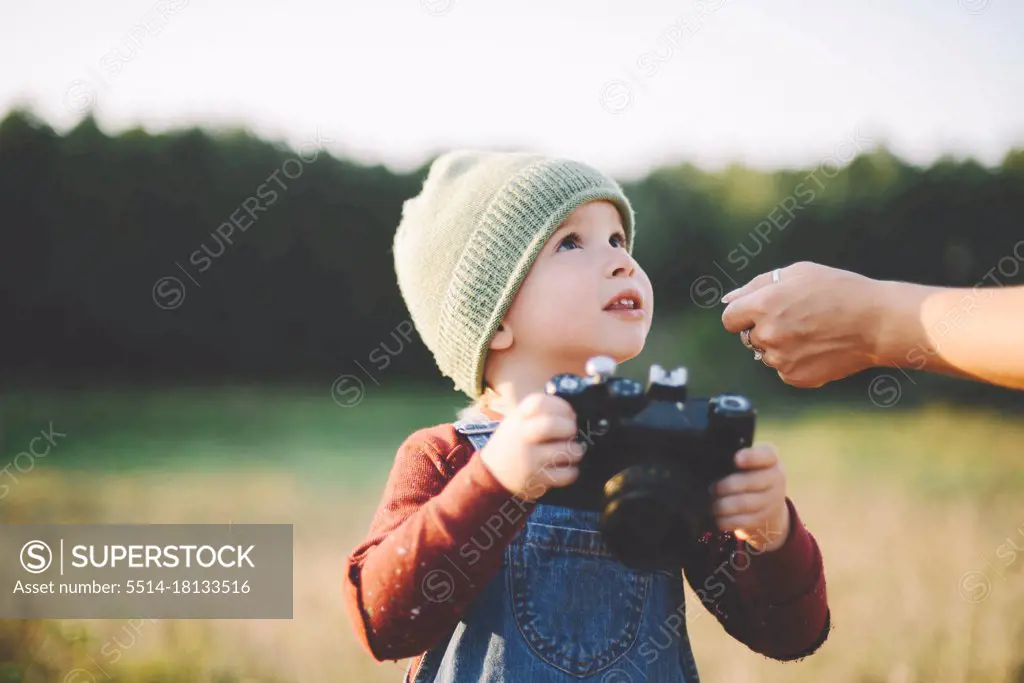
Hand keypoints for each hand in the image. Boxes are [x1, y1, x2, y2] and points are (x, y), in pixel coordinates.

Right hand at [478, 393, 582, 500]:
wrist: (492, 474)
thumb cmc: (515, 443)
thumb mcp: (519, 421)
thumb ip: (542, 414)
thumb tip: (573, 415)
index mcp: (518, 418)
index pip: (540, 403)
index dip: (561, 406)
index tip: (569, 413)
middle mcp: (521, 437)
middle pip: (551, 426)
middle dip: (569, 427)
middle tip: (571, 433)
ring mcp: (528, 460)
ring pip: (565, 451)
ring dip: (575, 451)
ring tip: (571, 452)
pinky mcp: (535, 480)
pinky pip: (566, 475)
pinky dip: (571, 472)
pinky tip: (566, 469)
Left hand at [710, 444, 790, 552]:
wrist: (768, 501)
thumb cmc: (749, 473)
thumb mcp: (749, 461)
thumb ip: (733, 457)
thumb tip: (708, 464)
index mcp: (771, 458)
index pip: (766, 455)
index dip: (751, 457)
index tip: (736, 459)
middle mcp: (776, 477)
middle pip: (751, 482)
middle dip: (727, 486)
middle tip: (712, 489)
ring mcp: (773, 499)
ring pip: (745, 503)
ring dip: (724, 505)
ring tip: (713, 505)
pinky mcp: (765, 518)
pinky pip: (744, 521)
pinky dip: (728, 521)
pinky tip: (718, 518)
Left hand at [720, 261, 883, 387]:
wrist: (876, 323)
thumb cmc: (839, 291)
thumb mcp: (798, 273)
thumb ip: (756, 285)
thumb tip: (727, 298)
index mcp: (763, 305)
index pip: (729, 318)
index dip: (744, 314)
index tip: (762, 311)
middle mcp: (767, 334)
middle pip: (747, 337)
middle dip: (764, 328)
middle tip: (797, 319)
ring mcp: (780, 359)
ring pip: (766, 354)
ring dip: (780, 346)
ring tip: (812, 332)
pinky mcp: (795, 377)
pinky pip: (783, 369)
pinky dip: (796, 361)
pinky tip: (818, 348)